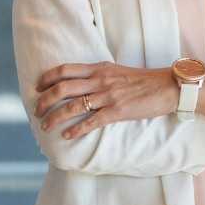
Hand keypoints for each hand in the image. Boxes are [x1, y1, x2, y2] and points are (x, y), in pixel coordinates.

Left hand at [33, 61, 178, 139]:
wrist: (168, 87)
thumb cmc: (144, 80)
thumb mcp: (117, 71)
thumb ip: (99, 75)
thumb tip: (82, 82)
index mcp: (99, 68)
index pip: (65, 70)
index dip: (47, 78)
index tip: (37, 86)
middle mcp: (100, 80)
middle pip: (63, 88)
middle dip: (45, 100)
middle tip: (37, 110)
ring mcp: (108, 96)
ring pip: (73, 106)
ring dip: (55, 117)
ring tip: (45, 126)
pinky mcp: (118, 111)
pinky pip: (91, 121)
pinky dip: (76, 130)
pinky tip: (67, 136)